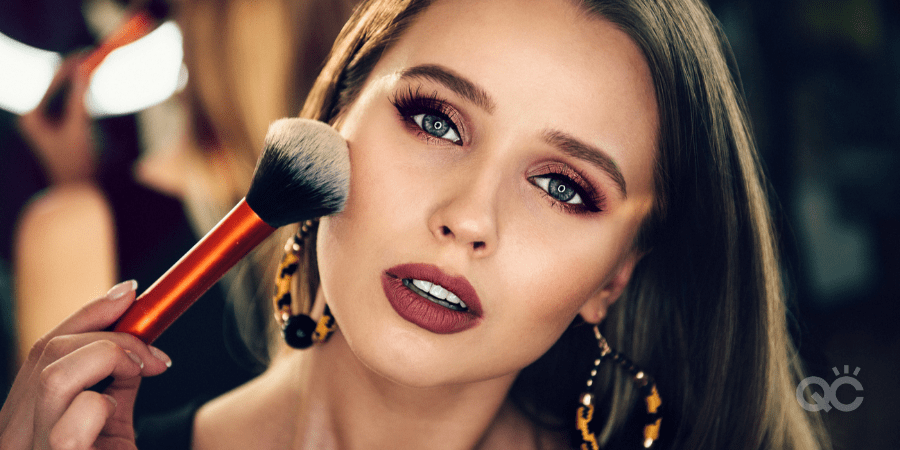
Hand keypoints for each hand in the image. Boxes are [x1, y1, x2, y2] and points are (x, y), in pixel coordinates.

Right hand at [0, 281, 171, 449]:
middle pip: (48, 352)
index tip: (132, 292)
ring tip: (144, 376)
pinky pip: (72, 425)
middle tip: (155, 358)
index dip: (89, 313)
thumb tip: (135, 340)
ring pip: (54, 377)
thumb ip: (112, 388)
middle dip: (112, 337)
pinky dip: (102, 408)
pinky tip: (114, 422)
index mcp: (22, 422)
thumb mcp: (109, 429)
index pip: (44, 348)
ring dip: (111, 361)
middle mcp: (12, 436)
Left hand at [17, 53, 98, 184]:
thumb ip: (79, 99)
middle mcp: (35, 118)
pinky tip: (93, 86)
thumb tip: (83, 71)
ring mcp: (47, 124)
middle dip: (76, 72)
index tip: (88, 53)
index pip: (52, 83)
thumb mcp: (78, 129)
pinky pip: (71, 105)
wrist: (80, 193)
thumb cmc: (77, 165)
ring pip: (65, 94)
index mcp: (32, 117)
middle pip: (58, 86)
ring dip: (81, 83)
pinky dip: (83, 95)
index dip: (71, 66)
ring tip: (96, 67)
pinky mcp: (60, 129)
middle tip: (95, 56)